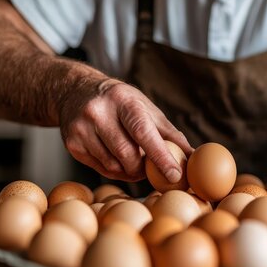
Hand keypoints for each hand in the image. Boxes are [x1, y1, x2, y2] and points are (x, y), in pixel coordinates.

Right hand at [59, 76, 191, 181]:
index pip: (143, 132)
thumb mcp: (146, 109)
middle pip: (127, 154)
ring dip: (129, 170)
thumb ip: (170, 134)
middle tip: (149, 166)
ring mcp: (82, 128)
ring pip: (114, 166)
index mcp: (124, 101)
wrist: (76, 91)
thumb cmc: (121, 103)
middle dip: (143, 167)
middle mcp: (99, 112)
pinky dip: (114, 169)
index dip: (160, 155)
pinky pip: (101, 169)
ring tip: (132, 159)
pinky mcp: (72, 143)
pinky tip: (114, 156)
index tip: (175, 174)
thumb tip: (195, 156)